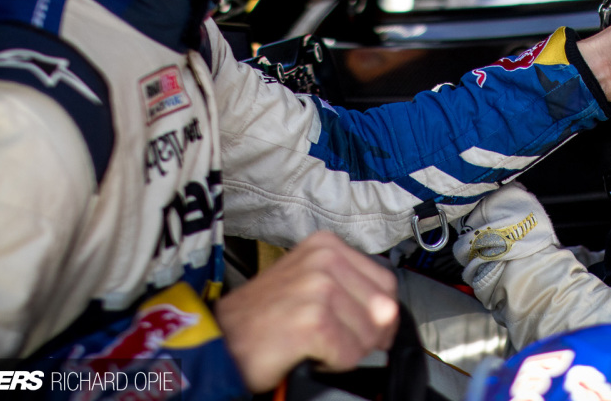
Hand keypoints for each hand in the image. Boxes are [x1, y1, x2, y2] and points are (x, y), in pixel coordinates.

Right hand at [216, 231, 399, 392]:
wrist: (220, 340)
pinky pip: (350, 355)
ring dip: (347, 351)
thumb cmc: (263, 316)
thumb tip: (391, 313)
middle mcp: (325, 260)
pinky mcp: (313, 321)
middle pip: (383, 310)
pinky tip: (308, 354)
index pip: (386, 283)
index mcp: (326, 245)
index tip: (362, 328)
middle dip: (367, 336)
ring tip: (315, 345)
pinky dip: (333, 364)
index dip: (381, 314)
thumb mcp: (309, 285)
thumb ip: (353, 292)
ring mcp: (319, 288)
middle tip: (334, 342)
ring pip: (369, 335)